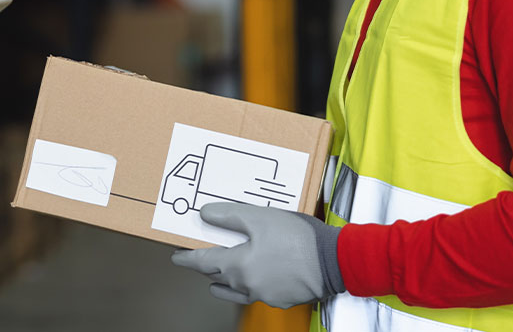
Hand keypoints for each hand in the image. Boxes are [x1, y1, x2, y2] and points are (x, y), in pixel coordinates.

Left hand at [170, 202, 343, 308]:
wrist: (335, 261)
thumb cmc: (298, 239)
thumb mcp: (259, 217)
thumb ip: (228, 215)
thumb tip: (204, 214)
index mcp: (238, 267)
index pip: (203, 263)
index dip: (187, 258)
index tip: (177, 256)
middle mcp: (248, 286)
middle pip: (218, 278)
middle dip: (207, 268)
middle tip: (200, 258)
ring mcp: (266, 295)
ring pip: (237, 290)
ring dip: (226, 281)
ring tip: (221, 273)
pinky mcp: (282, 298)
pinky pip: (258, 293)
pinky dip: (250, 284)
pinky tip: (256, 274)